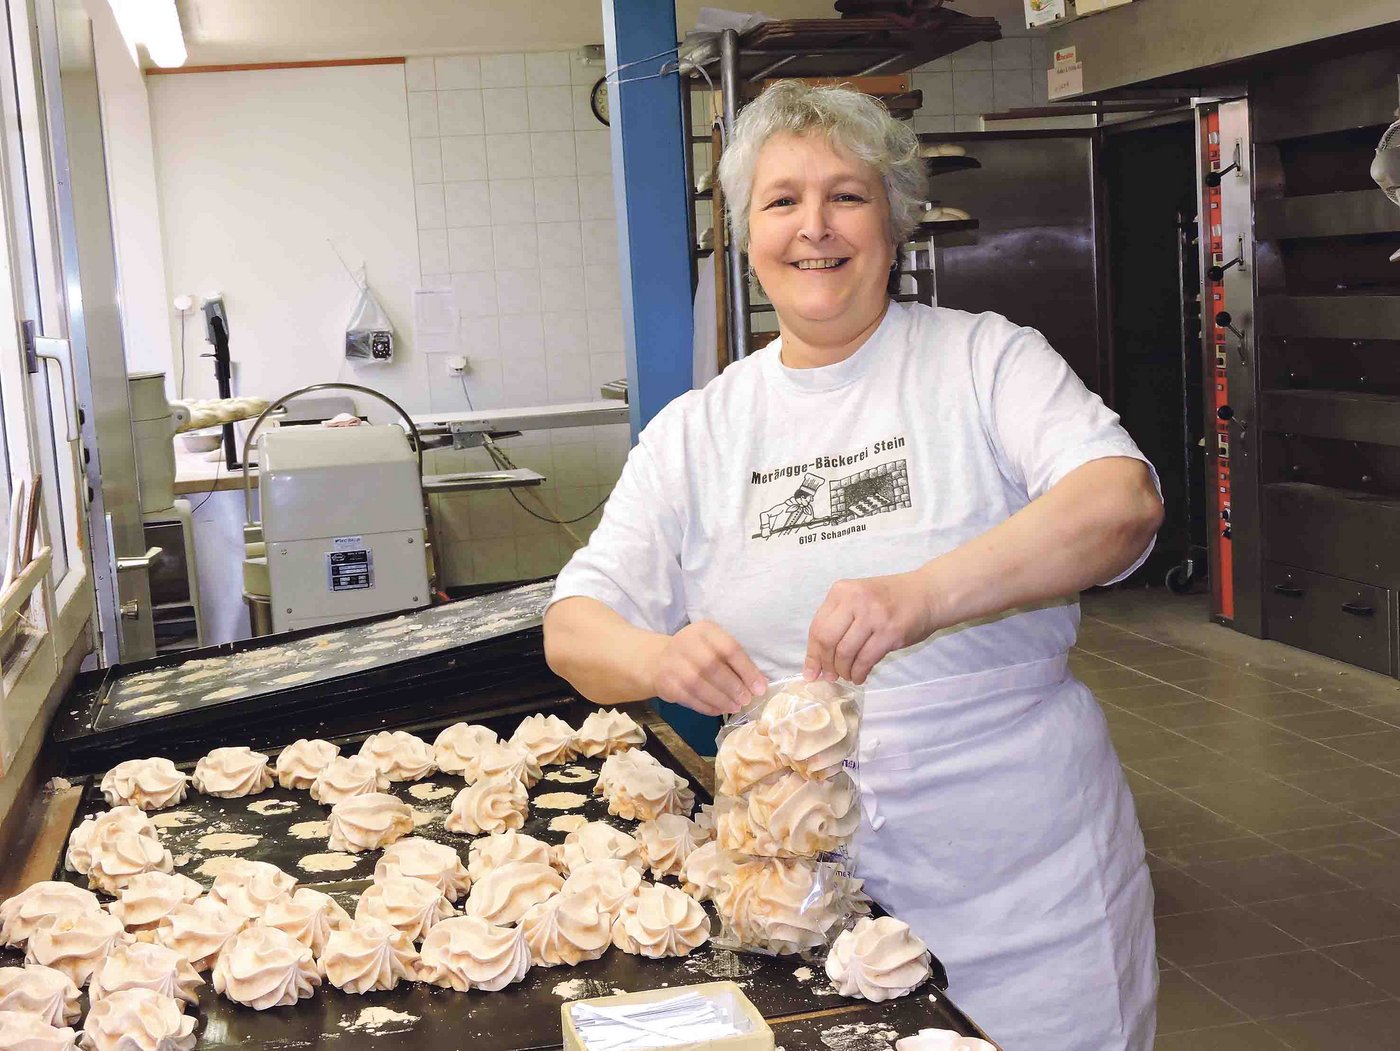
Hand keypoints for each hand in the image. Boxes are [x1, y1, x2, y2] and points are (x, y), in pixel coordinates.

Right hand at [646, 621, 768, 716]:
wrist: (659, 660)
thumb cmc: (698, 654)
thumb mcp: (716, 647)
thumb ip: (736, 662)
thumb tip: (759, 685)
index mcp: (704, 630)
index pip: (729, 648)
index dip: (746, 670)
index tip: (760, 688)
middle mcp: (685, 642)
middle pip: (712, 666)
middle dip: (733, 686)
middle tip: (746, 700)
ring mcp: (672, 663)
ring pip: (698, 684)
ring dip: (721, 699)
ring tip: (735, 707)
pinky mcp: (665, 683)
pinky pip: (689, 697)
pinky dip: (707, 706)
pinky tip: (719, 710)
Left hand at [805, 571, 937, 684]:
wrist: (928, 593)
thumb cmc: (891, 598)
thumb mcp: (859, 598)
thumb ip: (839, 621)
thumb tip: (818, 659)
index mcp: (842, 591)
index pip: (817, 627)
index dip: (812, 654)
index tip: (811, 671)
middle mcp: (855, 600)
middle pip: (827, 640)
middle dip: (825, 664)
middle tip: (830, 676)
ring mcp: (873, 616)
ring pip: (845, 653)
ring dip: (843, 671)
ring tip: (848, 675)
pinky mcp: (889, 632)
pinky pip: (865, 660)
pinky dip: (859, 673)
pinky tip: (860, 676)